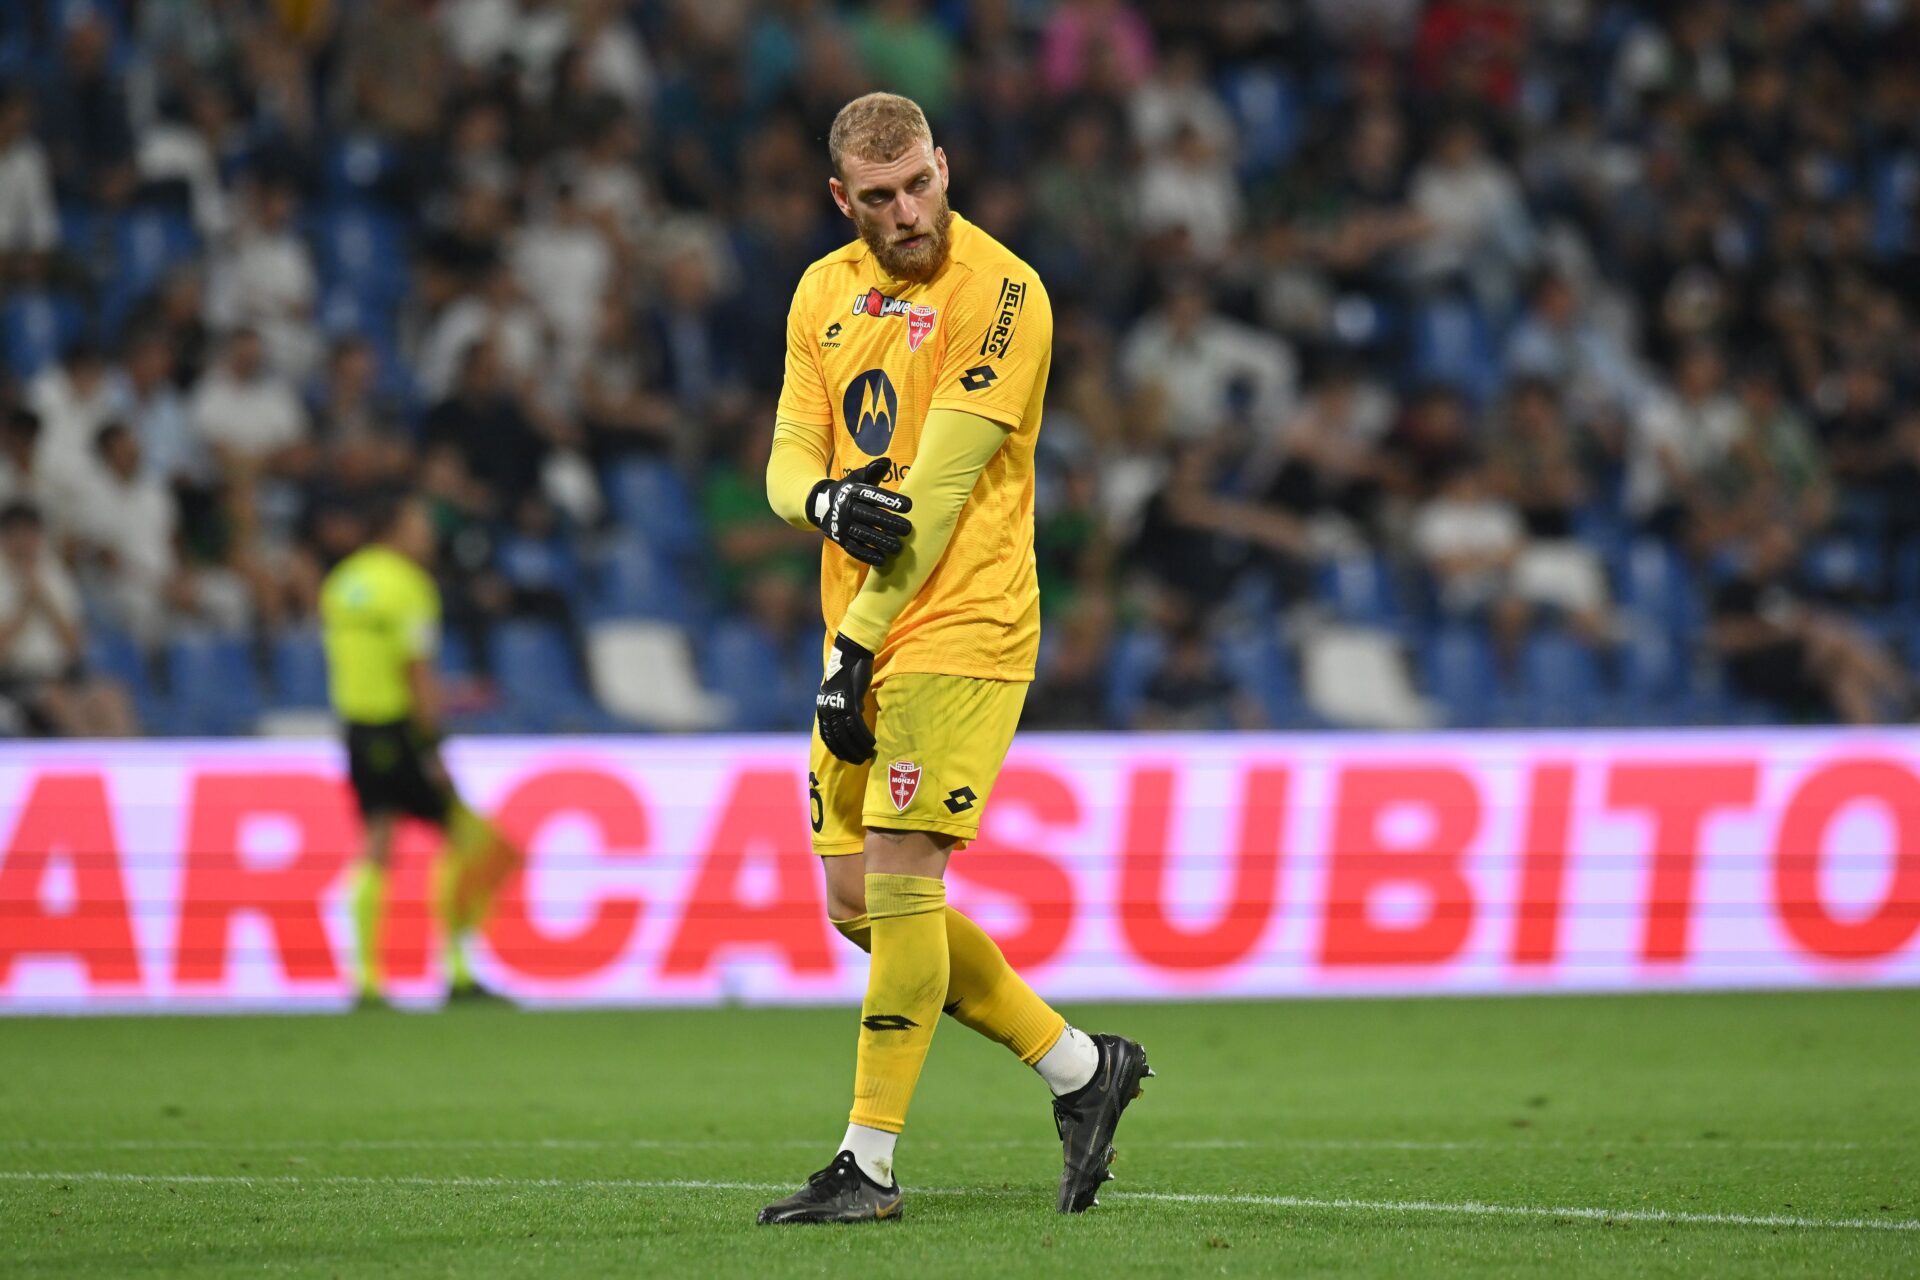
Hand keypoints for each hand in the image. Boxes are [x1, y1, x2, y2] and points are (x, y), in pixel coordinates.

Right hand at [806, 458, 913, 566]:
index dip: (891, 500)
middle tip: (908, 529)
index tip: (909, 506)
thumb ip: (872, 471)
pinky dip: (868, 555)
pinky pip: (855, 549)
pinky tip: (883, 559)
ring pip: (864, 534)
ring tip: (899, 547)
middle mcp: (847, 508)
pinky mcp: (840, 540)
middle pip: (871, 516)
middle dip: (890, 523)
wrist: (820, 505)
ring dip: (882, 541)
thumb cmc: (848, 490)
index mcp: (853, 491)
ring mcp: (843, 525)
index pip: (874, 495)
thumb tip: (887, 461)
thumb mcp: (857, 478)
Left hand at [815, 633, 875, 762]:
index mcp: (823, 706)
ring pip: (847, 734)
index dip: (836, 749)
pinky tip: (872, 743)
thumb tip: (856, 716)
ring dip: (858, 747)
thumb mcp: (844, 690)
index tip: (845, 758)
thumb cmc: (850, 669)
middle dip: (848, 752)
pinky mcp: (851, 701)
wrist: (852, 653)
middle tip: (859, 760)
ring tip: (868, 754)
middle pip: (837, 738)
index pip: (826, 735)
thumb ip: (847, 705)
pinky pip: (858, 725)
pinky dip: (865, 736)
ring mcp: (838, 705)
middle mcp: (827, 708)